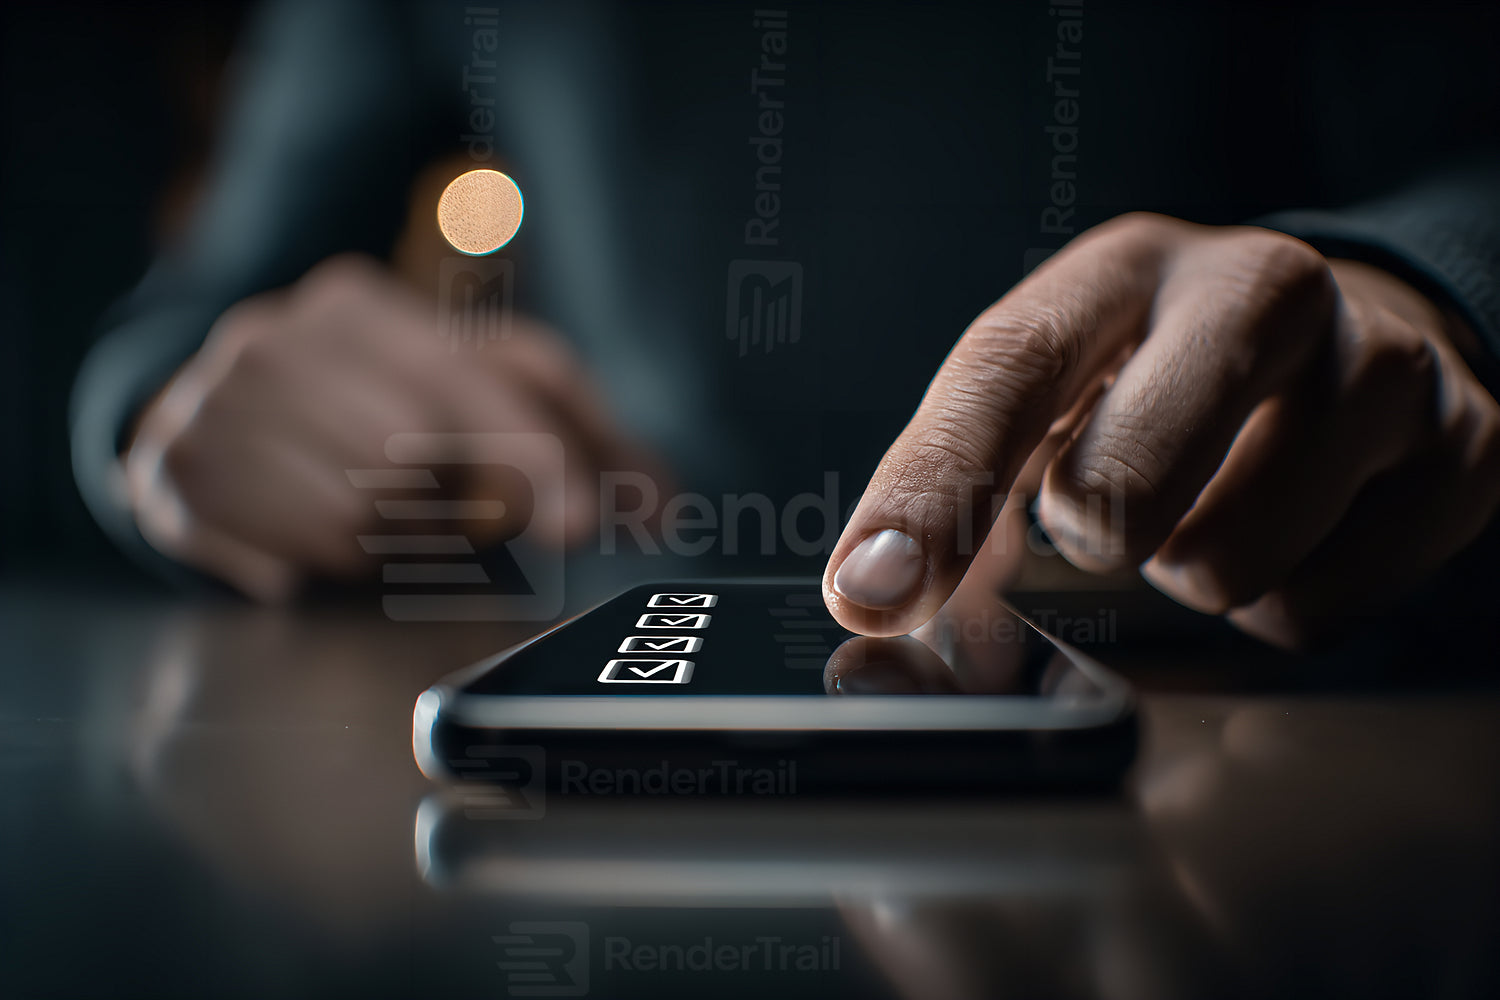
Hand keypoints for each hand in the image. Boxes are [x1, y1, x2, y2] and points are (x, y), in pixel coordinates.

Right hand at [125, 254, 658, 599]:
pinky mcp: (171, 475)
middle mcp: (278, 334)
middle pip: (415, 444)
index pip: (471, 377)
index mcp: (362, 303)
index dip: (538, 452)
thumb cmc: (369, 415)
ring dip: (394, 538)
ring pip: (359, 509)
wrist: (204, 426)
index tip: (589, 520)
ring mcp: (213, 401)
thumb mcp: (473, 403)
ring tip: (377, 516)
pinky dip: (333, 565)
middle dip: (458, 501)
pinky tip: (318, 535)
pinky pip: (297, 553)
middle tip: (456, 516)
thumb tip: (666, 506)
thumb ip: (577, 441)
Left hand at [823, 213, 1499, 646]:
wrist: (1344, 334)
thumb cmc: (1157, 372)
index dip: (929, 491)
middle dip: (1096, 533)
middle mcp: (1259, 287)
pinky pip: (1320, 607)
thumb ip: (952, 478)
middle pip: (1120, 491)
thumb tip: (869, 602)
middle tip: (1120, 495)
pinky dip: (1282, 599)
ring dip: (1192, 571)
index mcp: (1124, 268)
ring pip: (1225, 568)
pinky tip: (1296, 523)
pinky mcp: (1466, 445)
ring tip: (1214, 502)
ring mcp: (1379, 363)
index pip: (1007, 371)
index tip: (871, 594)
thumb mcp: (1054, 383)